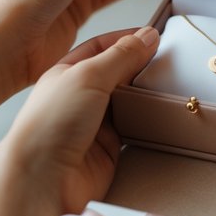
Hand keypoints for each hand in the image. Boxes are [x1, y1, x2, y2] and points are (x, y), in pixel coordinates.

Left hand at [0, 27, 159, 215]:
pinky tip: (162, 115)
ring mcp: (94, 124)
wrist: (43, 179)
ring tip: (172, 85)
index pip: (102, 47)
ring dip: (146, 95)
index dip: (127, 39)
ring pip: (128, 102)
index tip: (154, 36)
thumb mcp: (88, 76)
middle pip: (118, 74)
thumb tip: (146, 37)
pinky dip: (148, 122)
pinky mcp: (109, 149)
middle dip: (141, 67)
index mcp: (67, 72)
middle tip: (169, 60)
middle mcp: (80, 97)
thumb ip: (121, 56)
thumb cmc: (50, 125)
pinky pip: (134, 129)